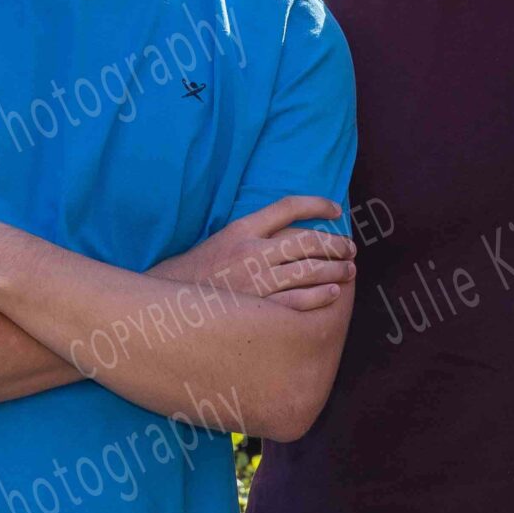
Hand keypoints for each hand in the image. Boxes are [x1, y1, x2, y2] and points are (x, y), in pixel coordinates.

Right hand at [151, 196, 355, 312]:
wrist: (163, 308)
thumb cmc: (189, 277)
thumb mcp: (216, 243)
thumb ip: (247, 237)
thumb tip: (282, 237)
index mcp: (241, 230)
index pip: (287, 207)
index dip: (317, 204)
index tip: (336, 210)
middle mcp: (251, 251)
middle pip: (307, 240)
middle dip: (335, 244)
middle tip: (350, 248)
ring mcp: (256, 280)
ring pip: (308, 270)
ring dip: (335, 270)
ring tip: (349, 271)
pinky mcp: (258, 308)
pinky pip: (299, 301)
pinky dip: (321, 295)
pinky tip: (333, 293)